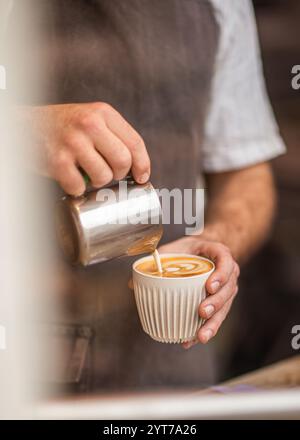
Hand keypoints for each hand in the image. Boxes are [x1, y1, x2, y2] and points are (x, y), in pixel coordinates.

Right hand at [26, 103, 149, 195]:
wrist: (25, 126)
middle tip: (108, 173)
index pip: (135, 142)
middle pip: (123, 161)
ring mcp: (73, 142)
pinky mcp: (57, 161)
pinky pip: (80, 187)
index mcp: (103, 113)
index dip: (142, 164)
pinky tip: (70, 178)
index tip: (142, 177)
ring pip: (104, 176)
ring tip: (87, 173)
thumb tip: (138, 167)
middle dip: (119, 174)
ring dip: (98, 182)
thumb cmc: (63, 126)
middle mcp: (89, 124)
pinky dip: (77, 189)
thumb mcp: (91, 118)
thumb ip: (113, 135)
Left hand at [158, 236, 239, 347]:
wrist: (203, 252)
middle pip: (228, 289)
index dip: (221, 274)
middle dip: (216, 303)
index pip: (226, 261)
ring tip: (200, 335)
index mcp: (219, 254)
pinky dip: (204, 329)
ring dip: (213, 323)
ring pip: (225, 307)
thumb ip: (155, 261)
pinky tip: (192, 340)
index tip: (209, 286)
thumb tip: (132, 283)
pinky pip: (216, 317)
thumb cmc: (189, 249)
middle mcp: (228, 272)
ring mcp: (227, 288)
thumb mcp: (174, 249)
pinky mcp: (222, 302)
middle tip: (202, 312)